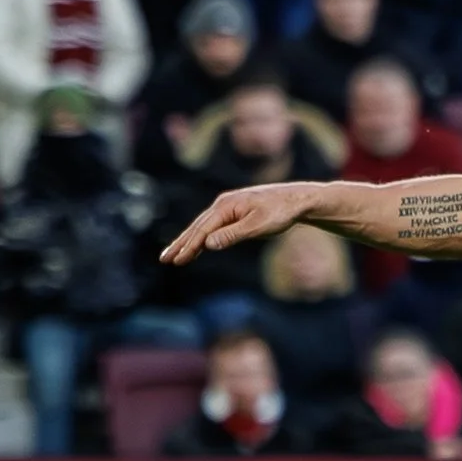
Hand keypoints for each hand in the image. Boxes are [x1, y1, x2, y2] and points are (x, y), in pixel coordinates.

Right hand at [160, 183, 317, 264]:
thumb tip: (208, 244)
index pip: (202, 230)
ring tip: (174, 255)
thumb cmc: (280, 212)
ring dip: (189, 241)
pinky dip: (203, 237)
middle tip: (165, 259)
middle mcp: (223, 204)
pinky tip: (198, 247)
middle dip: (181, 244)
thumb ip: (232, 235)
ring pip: (203, 227)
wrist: (297, 200)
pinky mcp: (235, 212)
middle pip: (197, 227)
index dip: (188, 246)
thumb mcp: (258, 226)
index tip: (176, 260)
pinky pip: (214, 226)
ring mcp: (228, 207)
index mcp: (226, 206)